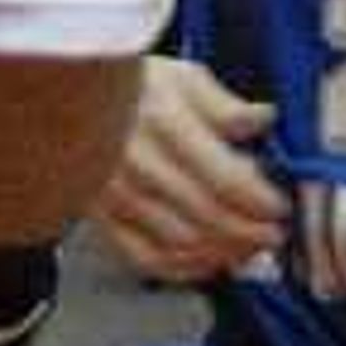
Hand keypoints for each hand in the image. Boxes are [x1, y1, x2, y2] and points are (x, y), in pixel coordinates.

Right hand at [97, 52, 287, 281]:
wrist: (67, 95)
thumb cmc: (129, 83)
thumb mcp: (181, 76)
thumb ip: (224, 105)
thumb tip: (264, 119)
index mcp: (161, 119)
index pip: (222, 177)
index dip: (259, 200)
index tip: (279, 205)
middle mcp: (135, 160)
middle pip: (206, 215)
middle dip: (249, 232)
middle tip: (273, 234)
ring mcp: (114, 194)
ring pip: (180, 242)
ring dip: (223, 253)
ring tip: (248, 249)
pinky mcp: (100, 217)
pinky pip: (146, 258)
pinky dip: (184, 269)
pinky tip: (207, 262)